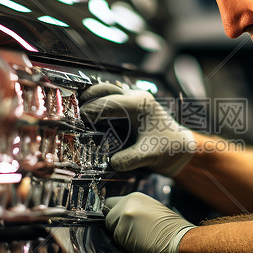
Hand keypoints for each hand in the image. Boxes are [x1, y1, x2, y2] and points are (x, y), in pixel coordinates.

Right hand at [80, 83, 194, 176]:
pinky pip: (110, 100)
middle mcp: (134, 97)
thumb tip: (111, 163)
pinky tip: (89, 120)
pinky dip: (98, 105)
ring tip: (77, 115)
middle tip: (72, 114)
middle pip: (104, 89)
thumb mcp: (149, 156)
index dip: (89, 111)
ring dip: (91, 100)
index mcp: (138, 104)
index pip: (107, 102)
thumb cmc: (167, 148)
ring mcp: (132, 99)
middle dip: (86, 99)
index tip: (76, 121)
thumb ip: (130, 159)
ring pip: (106, 91)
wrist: (180, 147)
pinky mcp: (130, 106)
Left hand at [103, 192, 194, 252]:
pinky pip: (114, 240)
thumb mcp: (153, 212)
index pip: (112, 204)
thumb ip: (136, 211)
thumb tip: (122, 219)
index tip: (124, 225)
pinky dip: (122, 245)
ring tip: (138, 241)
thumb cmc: (172, 231)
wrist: (181, 241)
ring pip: (110, 228)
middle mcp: (127, 203)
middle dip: (115, 225)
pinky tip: (138, 246)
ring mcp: (123, 216)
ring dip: (119, 236)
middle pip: (108, 214)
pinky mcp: (122, 231)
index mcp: (136, 197)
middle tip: (134, 235)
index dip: (117, 216)